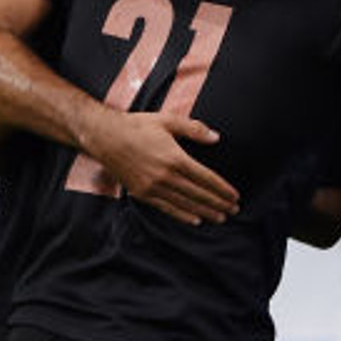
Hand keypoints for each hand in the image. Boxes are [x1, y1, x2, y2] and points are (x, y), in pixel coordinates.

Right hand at [84, 108, 239, 224]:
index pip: (206, 178)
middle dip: (218, 203)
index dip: (222, 188)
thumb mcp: (167, 121)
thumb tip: (215, 137)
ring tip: (220, 217)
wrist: (105, 137)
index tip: (235, 196)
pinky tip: (195, 220)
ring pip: (185, 204)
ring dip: (205, 212)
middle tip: (234, 209)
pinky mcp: (142, 194)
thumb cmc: (137, 126)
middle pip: (198, 194)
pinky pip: (166, 208)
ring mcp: (152, 187)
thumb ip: (193, 129)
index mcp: (175, 157)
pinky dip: (182, 215)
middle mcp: (165, 176)